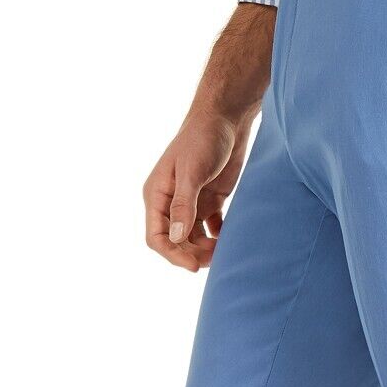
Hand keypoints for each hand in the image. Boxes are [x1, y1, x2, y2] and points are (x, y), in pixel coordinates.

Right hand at [143, 112, 253, 272]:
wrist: (226, 119)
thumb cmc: (203, 139)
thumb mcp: (191, 172)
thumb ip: (183, 205)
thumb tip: (175, 238)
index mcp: (158, 195)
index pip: (156, 237)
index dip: (172, 255)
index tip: (193, 267)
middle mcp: (171, 203)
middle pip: (176, 242)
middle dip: (193, 254)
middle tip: (216, 259)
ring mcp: (192, 203)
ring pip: (194, 238)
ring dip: (207, 249)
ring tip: (225, 251)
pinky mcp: (211, 201)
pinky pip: (212, 229)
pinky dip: (219, 237)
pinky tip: (230, 237)